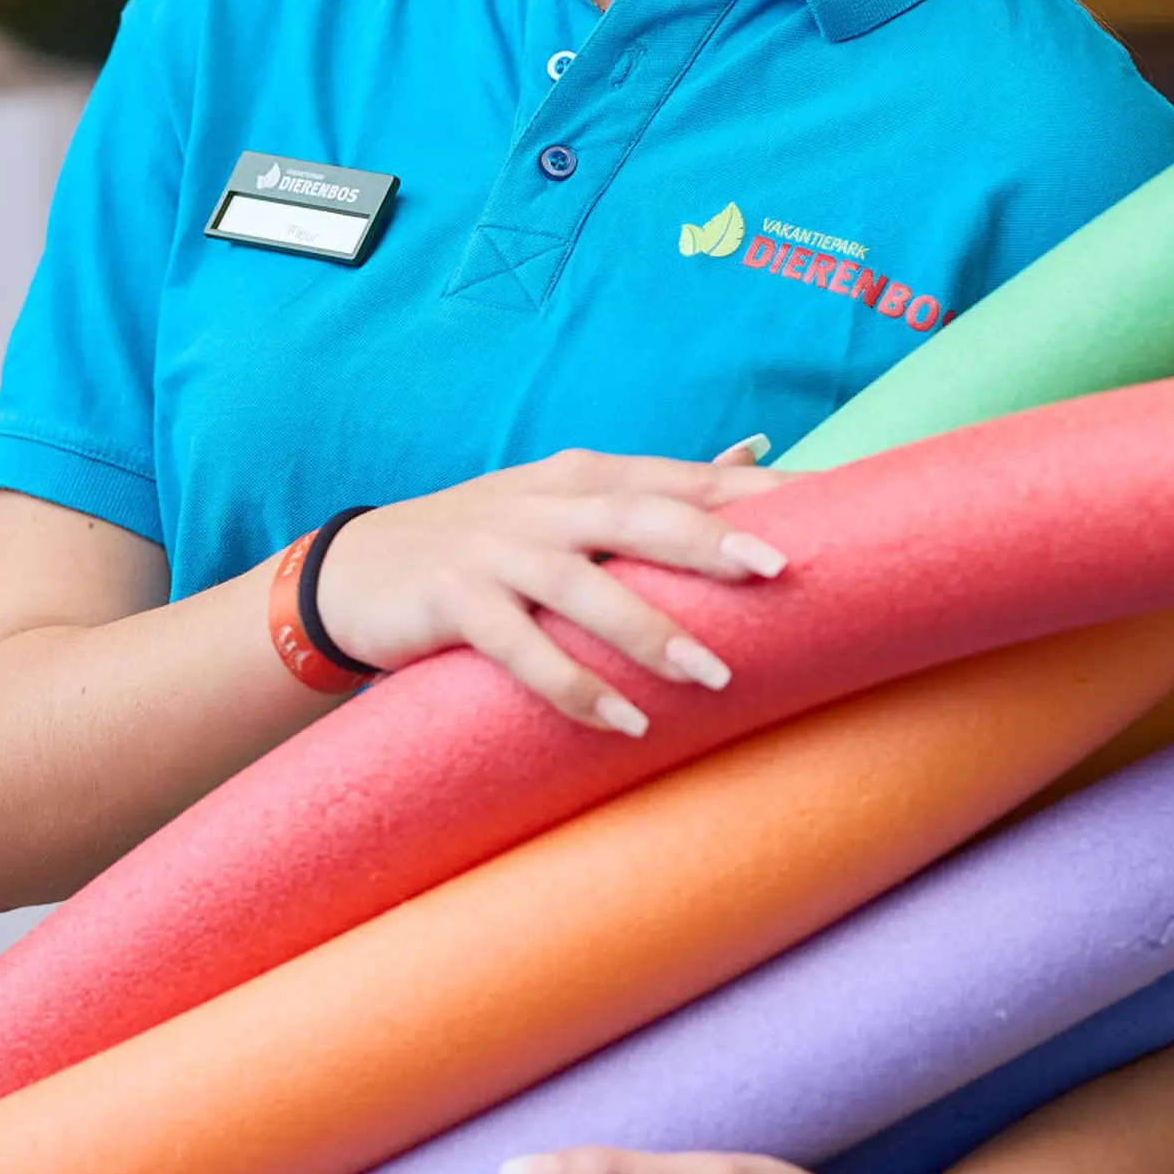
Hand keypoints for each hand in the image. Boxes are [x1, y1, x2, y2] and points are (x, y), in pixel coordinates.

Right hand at [313, 444, 785, 734]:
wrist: (354, 569)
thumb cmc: (485, 539)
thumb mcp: (562, 498)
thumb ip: (655, 486)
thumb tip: (754, 452)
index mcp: (581, 475)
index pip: (676, 476)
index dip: (744, 489)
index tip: (819, 504)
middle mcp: (543, 504)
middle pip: (637, 516)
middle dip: (708, 542)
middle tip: (779, 572)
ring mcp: (496, 551)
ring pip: (582, 585)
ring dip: (648, 630)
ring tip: (713, 675)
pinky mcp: (454, 602)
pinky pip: (520, 648)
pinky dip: (572, 684)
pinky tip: (622, 721)